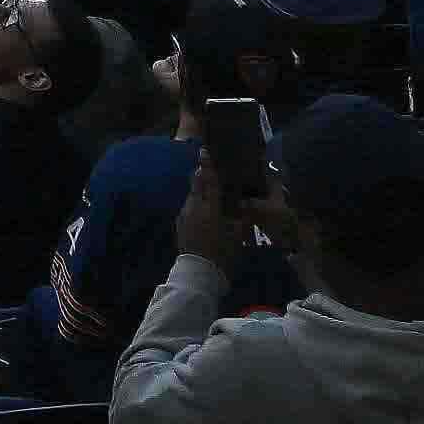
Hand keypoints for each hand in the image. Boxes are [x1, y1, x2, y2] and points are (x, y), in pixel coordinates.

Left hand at [175, 154, 260, 268]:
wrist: (199, 272)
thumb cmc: (222, 254)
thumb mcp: (237, 236)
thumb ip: (240, 218)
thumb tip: (244, 206)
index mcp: (209, 207)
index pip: (208, 181)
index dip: (207, 166)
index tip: (204, 150)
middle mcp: (193, 206)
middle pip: (196, 184)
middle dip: (201, 175)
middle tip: (208, 168)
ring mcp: (184, 214)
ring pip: (192, 196)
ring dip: (199, 191)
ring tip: (209, 190)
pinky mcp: (180, 223)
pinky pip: (189, 207)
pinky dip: (196, 203)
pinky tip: (203, 209)